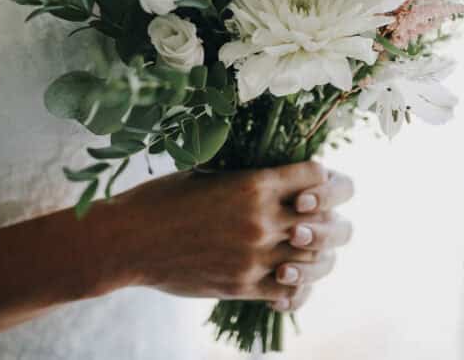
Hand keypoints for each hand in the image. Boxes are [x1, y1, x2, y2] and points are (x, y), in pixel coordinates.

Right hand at [107, 161, 353, 310]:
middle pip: (328, 221)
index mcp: (255, 183)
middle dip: (333, 219)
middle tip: (324, 219)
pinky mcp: (242, 286)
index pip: (320, 177)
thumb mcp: (209, 172)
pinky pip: (290, 292)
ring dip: (320, 254)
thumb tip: (281, 175)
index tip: (318, 182)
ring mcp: (254, 256)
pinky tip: (291, 278)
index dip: (325, 179)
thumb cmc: (164, 199)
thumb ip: (249, 177)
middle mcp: (262, 219)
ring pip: (316, 259)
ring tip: (310, 250)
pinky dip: (298, 286)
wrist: (129, 240)